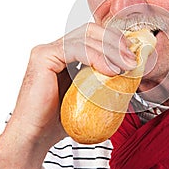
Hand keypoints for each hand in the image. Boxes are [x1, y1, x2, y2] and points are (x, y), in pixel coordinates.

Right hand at [0, 23, 135, 168]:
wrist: (35, 138)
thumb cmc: (59, 121)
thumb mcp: (90, 95)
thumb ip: (105, 81)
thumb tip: (131, 75)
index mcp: (66, 54)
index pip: (95, 35)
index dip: (116, 41)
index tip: (133, 55)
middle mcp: (56, 48)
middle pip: (92, 31)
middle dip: (116, 42)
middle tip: (132, 59)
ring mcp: (48, 51)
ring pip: (86, 37)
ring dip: (111, 50)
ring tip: (125, 66)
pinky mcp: (43, 57)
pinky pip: (75, 49)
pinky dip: (96, 57)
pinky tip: (110, 70)